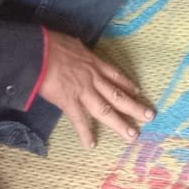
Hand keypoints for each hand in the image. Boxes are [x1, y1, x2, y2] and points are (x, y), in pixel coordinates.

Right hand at [36, 30, 153, 146]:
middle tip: (149, 117)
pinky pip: (79, 120)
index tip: (139, 92)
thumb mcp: (73, 44)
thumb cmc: (52, 44)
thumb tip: (77, 50)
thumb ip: (79, 52)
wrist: (39, 52)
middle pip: (118, 95)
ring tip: (132, 135)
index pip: (116, 76)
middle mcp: (94, 78)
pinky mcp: (69, 102)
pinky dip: (85, 133)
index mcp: (94, 63)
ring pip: (106, 110)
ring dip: (120, 123)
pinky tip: (91, 145)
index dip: (128, 85)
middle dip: (135, 107)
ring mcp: (83, 91)